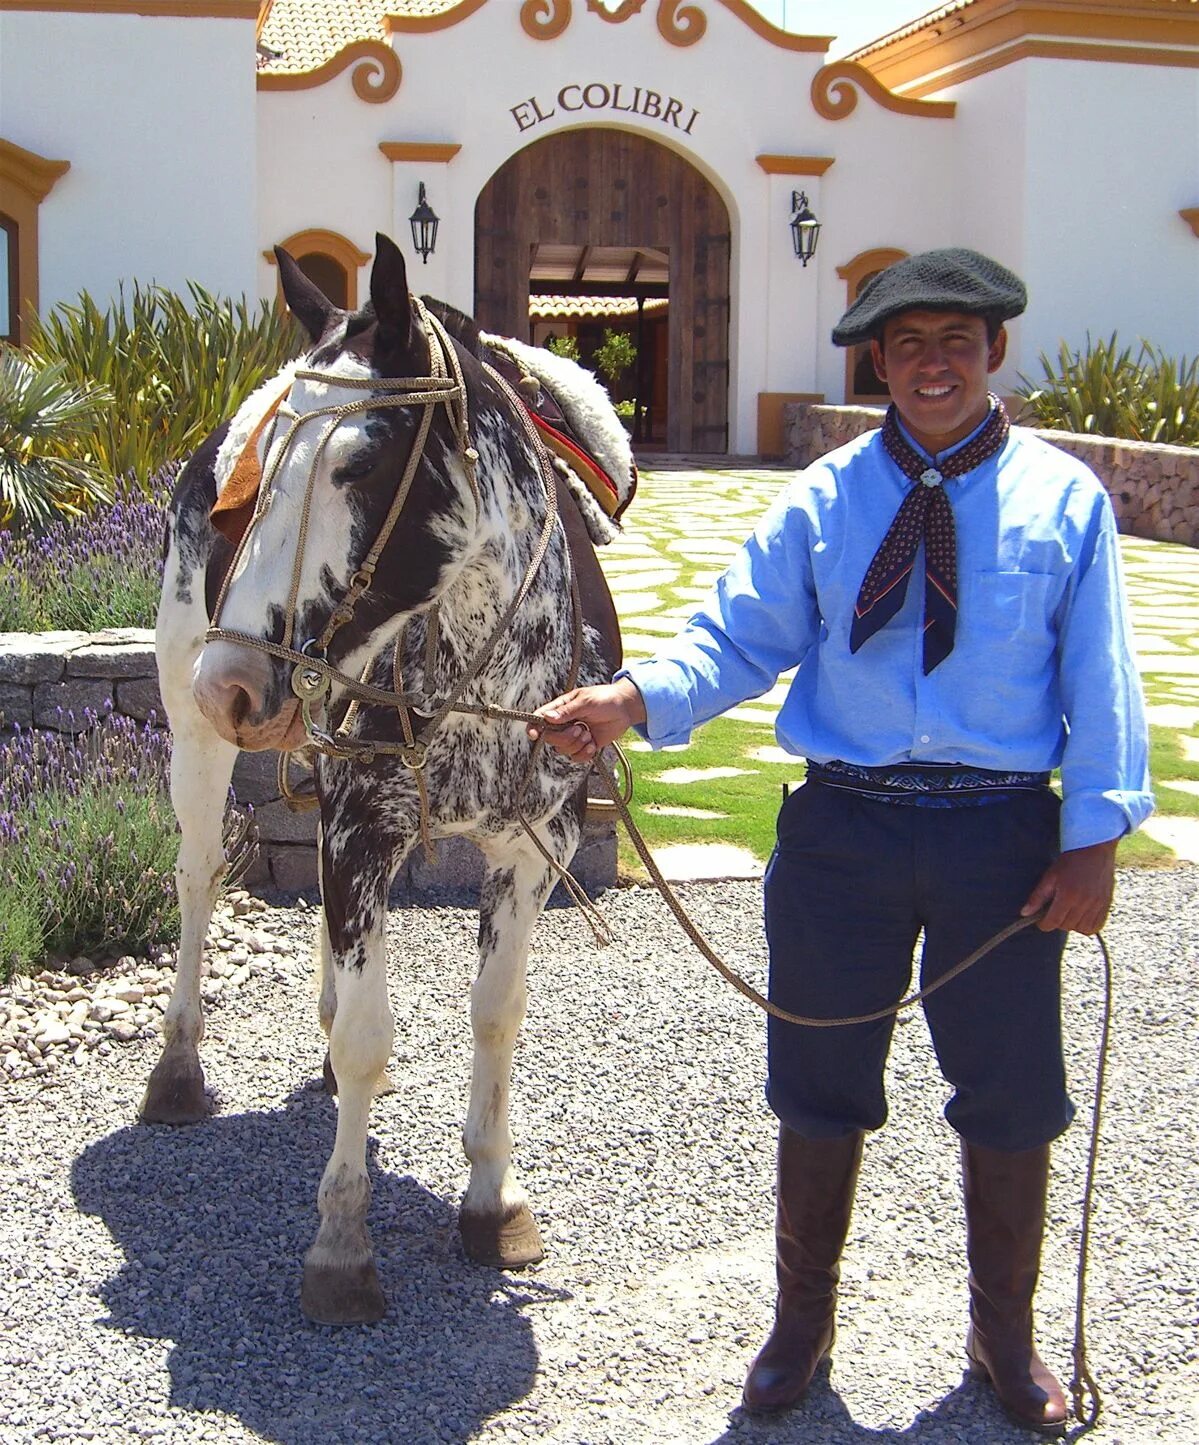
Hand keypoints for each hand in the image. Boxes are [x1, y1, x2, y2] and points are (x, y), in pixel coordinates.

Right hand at [527, 679, 646, 762]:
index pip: (539, 719)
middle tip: (581, 729)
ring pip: (562, 750)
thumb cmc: (605, 699)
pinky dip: (585, 754)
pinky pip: (576, 758)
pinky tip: (593, 743)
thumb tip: (547, 717)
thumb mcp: (586, 701)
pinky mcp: (584, 746)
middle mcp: (563, 724)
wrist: (625, 709)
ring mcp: (573, 736)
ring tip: (589, 734)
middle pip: (550, 739)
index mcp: (559, 709)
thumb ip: (567, 711)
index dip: (533, 727)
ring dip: (577, 745)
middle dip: (565, 737)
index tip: (533, 735)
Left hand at [1021, 838, 1118, 934]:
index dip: (1044, 924)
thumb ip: (1037, 897)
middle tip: (1054, 912)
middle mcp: (1084, 902)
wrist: (1095, 850)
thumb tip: (1025, 913)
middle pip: (1067, 926)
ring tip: (1068, 913)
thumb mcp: (1049, 876)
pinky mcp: (1107, 904)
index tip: (1041, 920)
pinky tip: (1081, 916)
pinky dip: (1088, 926)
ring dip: (1072, 925)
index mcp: (1068, 895)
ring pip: (1082, 929)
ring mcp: (1098, 904)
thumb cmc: (1070, 862)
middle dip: (1057, 923)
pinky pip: (1097, 926)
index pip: (1053, 922)